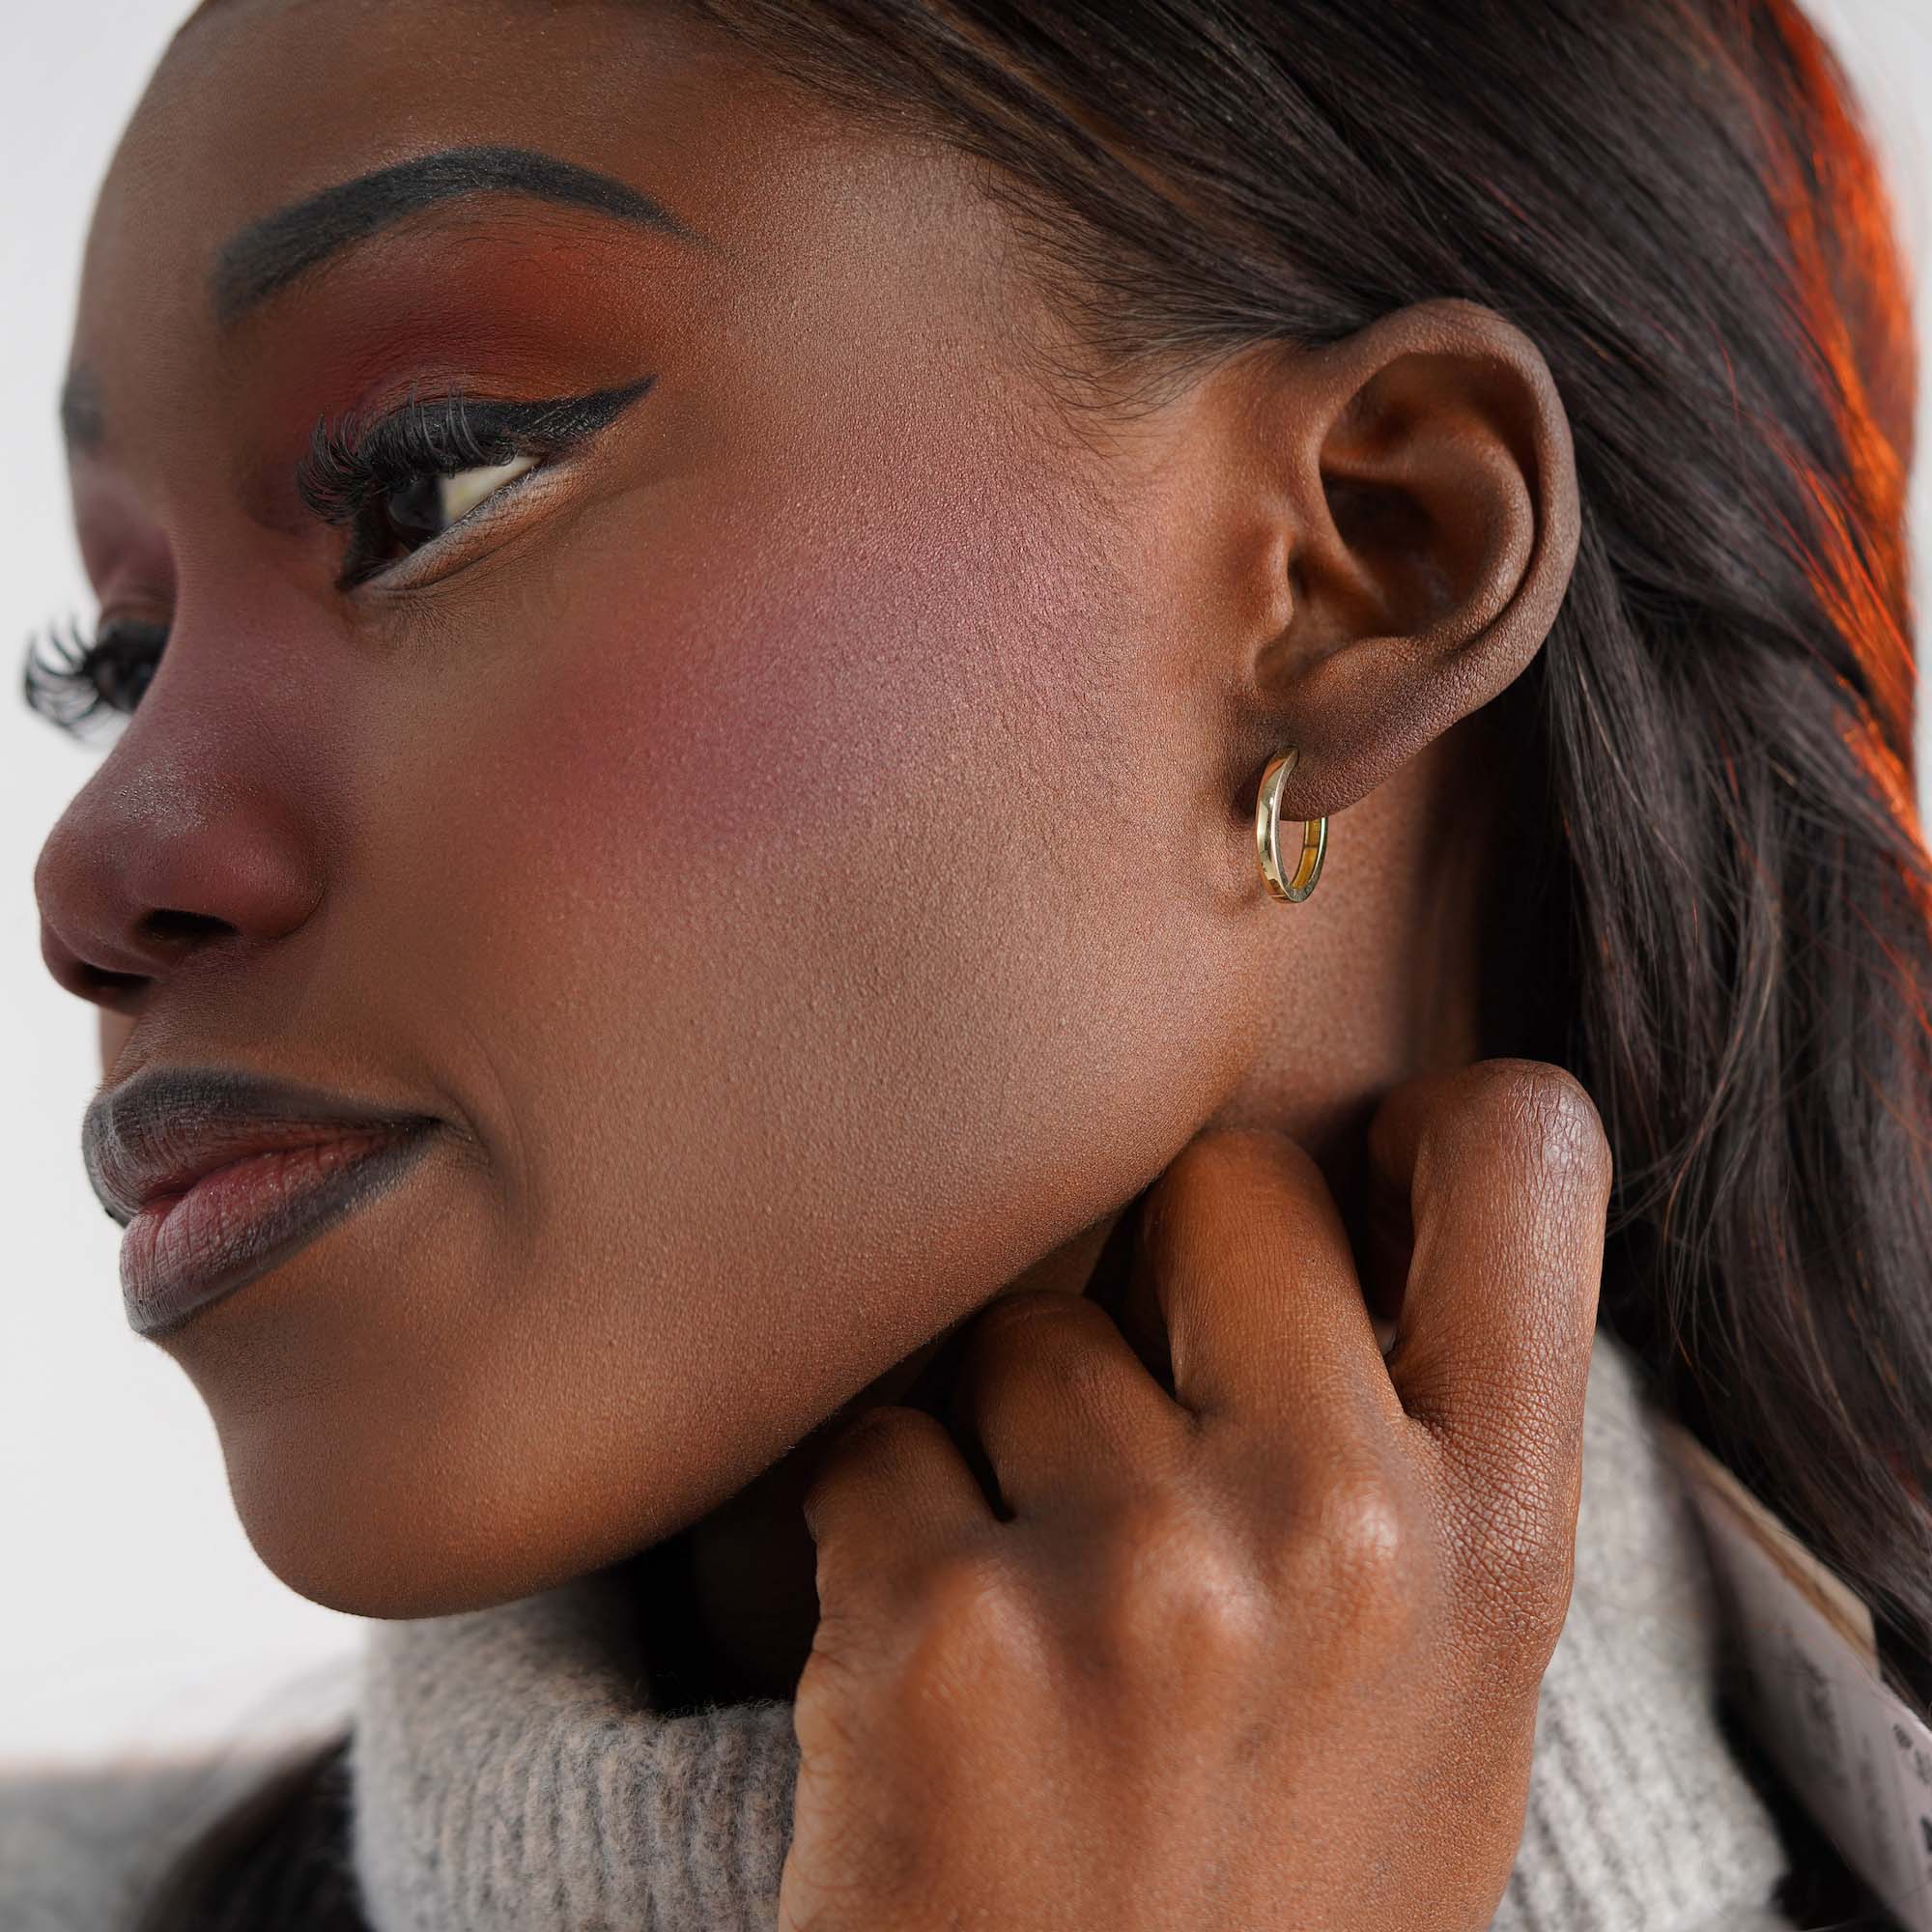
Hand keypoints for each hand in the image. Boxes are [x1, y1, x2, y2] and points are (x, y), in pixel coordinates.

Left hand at [777, 1059, 1611, 1931]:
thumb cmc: (1263, 1911)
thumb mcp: (1434, 1713)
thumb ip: (1422, 1477)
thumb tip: (1352, 1228)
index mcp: (1495, 1543)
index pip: (1522, 1157)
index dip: (1424, 1130)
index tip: (1346, 1192)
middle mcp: (1339, 1526)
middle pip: (1221, 1178)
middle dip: (1162, 1269)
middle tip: (1133, 1411)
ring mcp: (1141, 1572)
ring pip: (1016, 1329)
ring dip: (1000, 1434)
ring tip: (1032, 1606)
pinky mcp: (944, 1632)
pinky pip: (871, 1447)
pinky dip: (873, 1528)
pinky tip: (920, 1665)